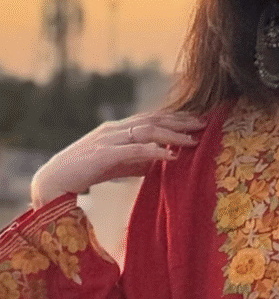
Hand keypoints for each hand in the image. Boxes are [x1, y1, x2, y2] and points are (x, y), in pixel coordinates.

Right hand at [30, 110, 207, 208]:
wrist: (54, 180)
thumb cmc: (86, 172)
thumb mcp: (119, 164)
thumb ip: (139, 160)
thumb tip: (163, 160)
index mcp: (119, 129)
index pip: (152, 118)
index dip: (176, 118)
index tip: (198, 120)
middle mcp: (115, 129)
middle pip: (154, 119)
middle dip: (181, 121)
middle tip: (205, 123)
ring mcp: (109, 139)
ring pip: (147, 130)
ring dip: (173, 134)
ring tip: (194, 139)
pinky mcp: (104, 154)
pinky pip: (134, 150)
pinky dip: (155, 152)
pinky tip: (172, 156)